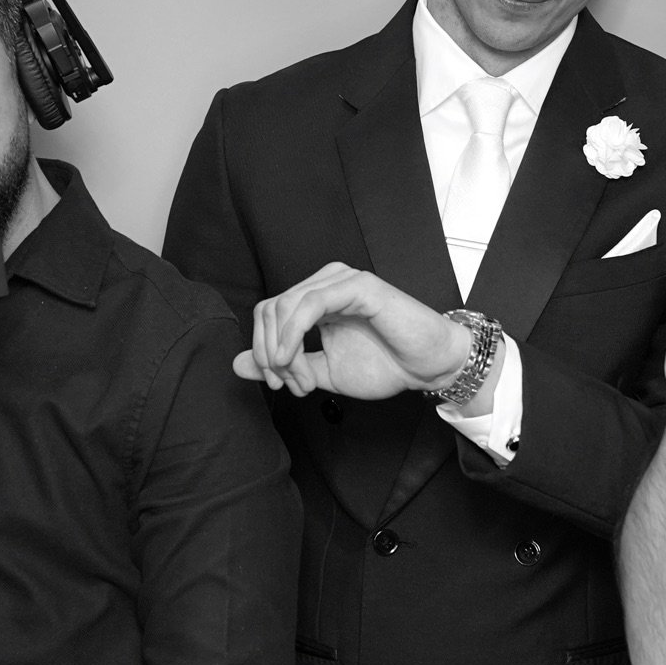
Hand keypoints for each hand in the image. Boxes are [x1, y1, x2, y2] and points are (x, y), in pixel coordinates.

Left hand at [234, 262, 469, 400]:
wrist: (428, 368)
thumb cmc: (384, 365)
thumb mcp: (322, 372)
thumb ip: (282, 365)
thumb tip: (237, 364)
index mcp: (315, 298)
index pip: (267, 313)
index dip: (262, 350)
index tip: (278, 384)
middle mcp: (325, 283)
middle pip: (269, 309)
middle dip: (269, 354)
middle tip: (288, 384)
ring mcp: (341, 280)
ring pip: (284, 306)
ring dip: (282, 350)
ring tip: (301, 379)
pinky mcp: (358, 286)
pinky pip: (309, 304)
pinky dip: (293, 335)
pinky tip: (295, 359)